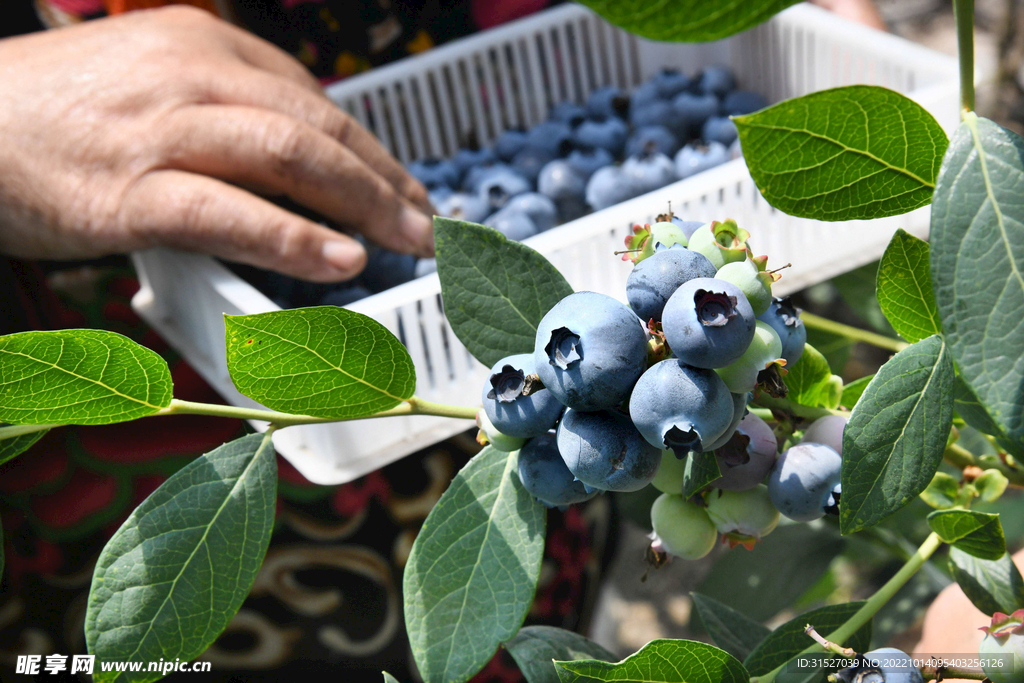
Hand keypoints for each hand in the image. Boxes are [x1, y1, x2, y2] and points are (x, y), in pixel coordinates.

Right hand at [0, 6, 433, 281]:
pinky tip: (344, 259)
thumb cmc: (55, 113)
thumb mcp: (148, 82)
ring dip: (364, 203)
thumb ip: (220, 109)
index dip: (368, 149)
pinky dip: (296, 238)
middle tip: (426, 221)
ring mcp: (162, 128)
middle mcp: (191, 73)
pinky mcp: (132, 189)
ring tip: (410, 241)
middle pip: (316, 125)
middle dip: (384, 178)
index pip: (310, 98)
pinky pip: (233, 211)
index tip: (401, 187)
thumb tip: (294, 165)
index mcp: (201, 43)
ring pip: (290, 157)